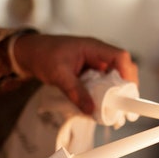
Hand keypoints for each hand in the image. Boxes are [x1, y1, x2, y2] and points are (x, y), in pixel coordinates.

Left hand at [14, 34, 138, 113]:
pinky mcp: (91, 73)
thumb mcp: (58, 74)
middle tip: (123, 104)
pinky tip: (102, 105)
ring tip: (115, 108)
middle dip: (126, 86)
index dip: (127, 74)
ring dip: (116, 92)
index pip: (120, 57)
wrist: (31, 54)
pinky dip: (105, 94)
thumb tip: (90, 109)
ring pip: (115, 77)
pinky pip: (104, 83)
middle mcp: (98, 55)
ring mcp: (95, 64)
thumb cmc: (43, 55)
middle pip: (123, 68)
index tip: (127, 92)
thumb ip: (74, 91)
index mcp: (93, 48)